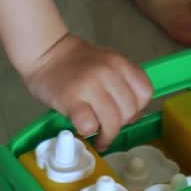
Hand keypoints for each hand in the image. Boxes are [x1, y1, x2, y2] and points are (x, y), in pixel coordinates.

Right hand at [20, 33, 152, 149]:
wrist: (45, 52)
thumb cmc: (75, 62)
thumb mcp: (106, 63)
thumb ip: (122, 83)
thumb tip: (133, 116)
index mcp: (119, 63)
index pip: (145, 92)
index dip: (138, 108)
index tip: (125, 113)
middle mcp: (108, 72)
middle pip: (129, 111)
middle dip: (121, 125)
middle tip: (109, 127)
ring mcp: (89, 85)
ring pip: (113, 122)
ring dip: (107, 136)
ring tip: (100, 138)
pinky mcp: (71, 99)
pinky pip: (89, 125)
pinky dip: (88, 131)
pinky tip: (83, 128)